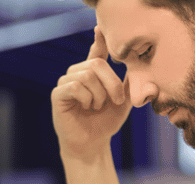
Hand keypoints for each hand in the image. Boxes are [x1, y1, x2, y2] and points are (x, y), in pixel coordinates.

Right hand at [51, 26, 130, 159]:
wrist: (93, 144)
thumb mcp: (123, 102)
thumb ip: (127, 83)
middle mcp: (77, 74)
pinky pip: (75, 86)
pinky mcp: (58, 94)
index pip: (96, 51)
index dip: (99, 40)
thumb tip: (137, 65)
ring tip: (97, 107)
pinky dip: (87, 97)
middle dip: (112, 83)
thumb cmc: (106, 122)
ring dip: (99, 94)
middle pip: (96, 64)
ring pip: (86, 75)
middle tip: (117, 100)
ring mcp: (66, 83)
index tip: (100, 29)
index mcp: (93, 74)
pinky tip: (86, 107)